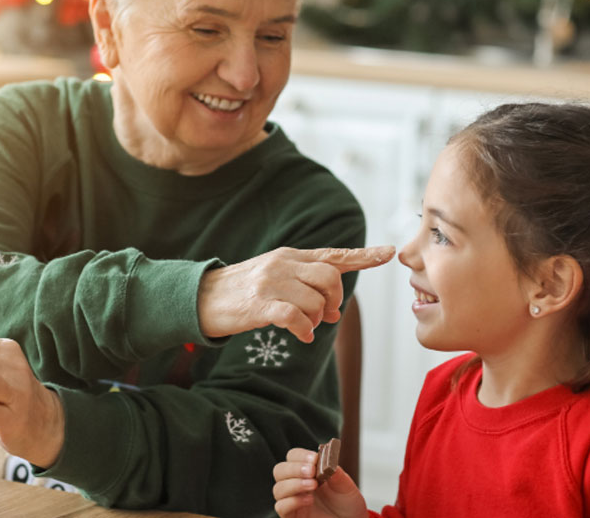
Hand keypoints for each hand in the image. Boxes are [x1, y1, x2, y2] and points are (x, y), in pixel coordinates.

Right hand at [197, 245, 393, 342]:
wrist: (200, 297)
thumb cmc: (242, 291)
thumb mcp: (274, 276)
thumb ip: (304, 285)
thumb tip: (333, 310)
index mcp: (290, 256)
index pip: (333, 254)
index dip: (363, 256)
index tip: (389, 253)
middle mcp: (283, 264)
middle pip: (330, 277)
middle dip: (335, 300)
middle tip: (328, 317)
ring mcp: (270, 282)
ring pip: (315, 300)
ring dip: (317, 320)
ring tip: (305, 327)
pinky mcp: (258, 304)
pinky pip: (295, 317)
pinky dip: (304, 330)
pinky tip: (300, 336)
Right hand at [273, 448, 367, 517]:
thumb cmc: (347, 504)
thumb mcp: (346, 486)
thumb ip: (337, 473)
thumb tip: (329, 460)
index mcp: (308, 471)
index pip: (293, 456)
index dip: (300, 456)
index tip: (313, 459)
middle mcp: (297, 484)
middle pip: (280, 470)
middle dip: (294, 469)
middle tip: (310, 471)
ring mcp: (293, 499)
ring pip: (278, 488)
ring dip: (294, 484)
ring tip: (313, 485)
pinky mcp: (292, 515)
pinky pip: (281, 507)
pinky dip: (292, 501)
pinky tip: (308, 500)